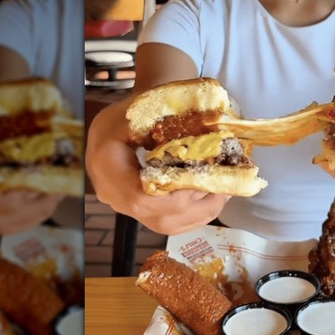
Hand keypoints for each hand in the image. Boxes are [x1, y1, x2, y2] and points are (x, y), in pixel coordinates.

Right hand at [85, 100, 230, 234]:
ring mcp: (127, 208)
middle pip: (160, 216)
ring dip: (201, 211)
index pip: (142, 198)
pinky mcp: (141, 211)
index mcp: (108, 167)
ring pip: (168, 224)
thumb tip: (207, 129)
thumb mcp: (140, 110)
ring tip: (224, 191)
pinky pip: (169, 223)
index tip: (205, 182)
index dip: (177, 197)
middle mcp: (115, 195)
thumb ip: (166, 121)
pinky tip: (213, 198)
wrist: (111, 129)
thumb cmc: (126, 115)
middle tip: (226, 185)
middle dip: (199, 204)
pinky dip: (195, 214)